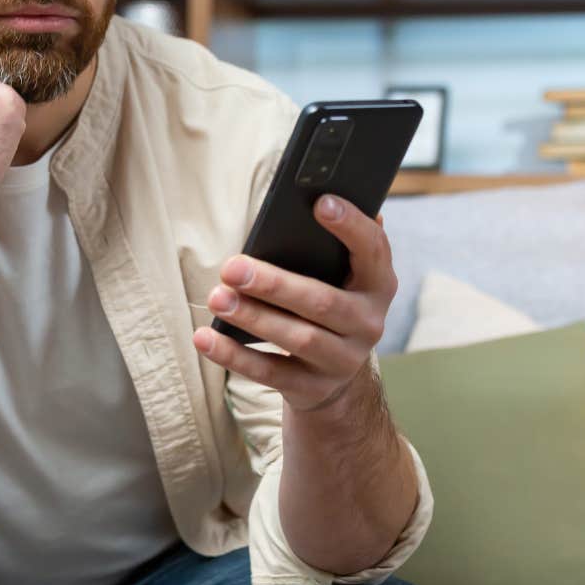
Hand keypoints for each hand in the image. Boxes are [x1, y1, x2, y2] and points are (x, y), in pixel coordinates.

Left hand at [192, 194, 396, 410]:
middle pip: (322, 301)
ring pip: (296, 338)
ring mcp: (343, 360)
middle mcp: (368, 324)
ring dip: (252, 317)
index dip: (351, 226)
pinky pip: (270, 372)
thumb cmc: (329, 306)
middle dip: (275, 284)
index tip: (320, 202)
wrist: (337, 381)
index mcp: (378, 285)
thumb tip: (318, 196)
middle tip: (232, 267)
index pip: (373, 250)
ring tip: (216, 297)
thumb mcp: (342, 278)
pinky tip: (206, 337)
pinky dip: (234, 355)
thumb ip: (332, 246)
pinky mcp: (312, 388)